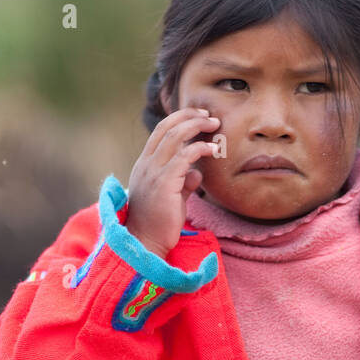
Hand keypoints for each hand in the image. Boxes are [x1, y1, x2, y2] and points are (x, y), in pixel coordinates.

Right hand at [124, 107, 220, 259]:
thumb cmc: (159, 225)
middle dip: (189, 116)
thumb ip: (183, 183)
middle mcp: (146, 164)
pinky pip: (184, 156)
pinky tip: (213, 150)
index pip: (160, 132)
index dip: (179, 120)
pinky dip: (200, 148)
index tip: (198, 117)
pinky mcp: (164, 182)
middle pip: (166, 127)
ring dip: (196, 126)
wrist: (146, 244)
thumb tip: (197, 173)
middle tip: (210, 115)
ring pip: (175, 136)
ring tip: (214, 125)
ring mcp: (153, 172)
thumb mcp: (173, 199)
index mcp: (145, 165)